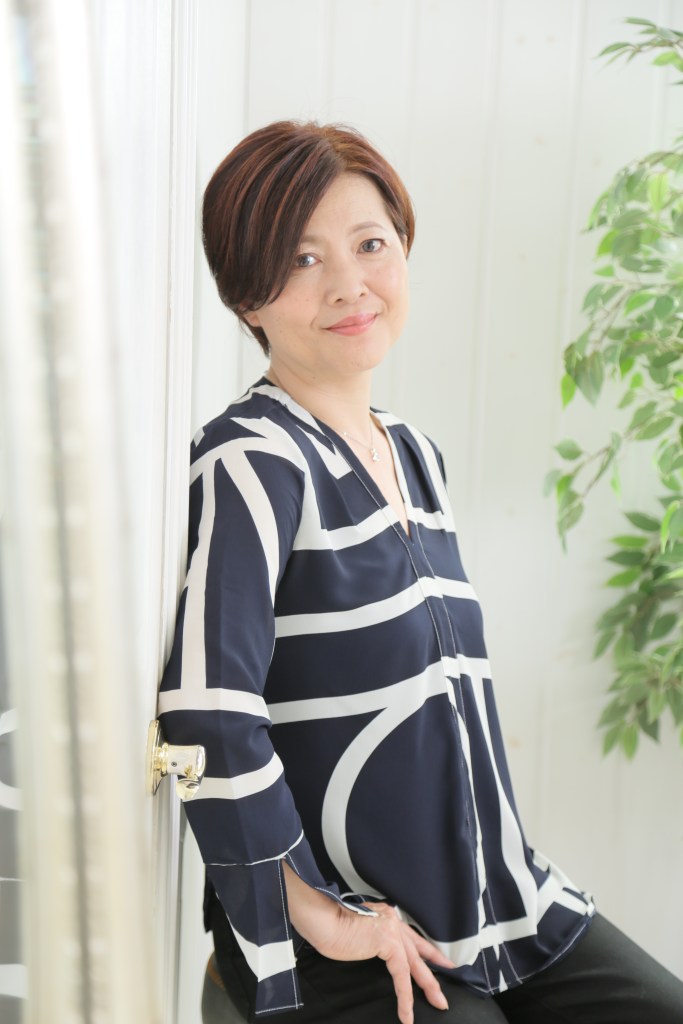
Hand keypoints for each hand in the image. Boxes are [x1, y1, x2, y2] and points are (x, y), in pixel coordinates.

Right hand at [283, 864, 454, 1023]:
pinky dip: (405, 996)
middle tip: (443, 992)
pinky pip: (402, 975)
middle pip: (418, 951)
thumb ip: (373, 940)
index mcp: (386, 916)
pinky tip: (406, 1012)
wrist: (323, 921)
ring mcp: (392, 930)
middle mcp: (392, 920)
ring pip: (415, 965)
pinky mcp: (389, 943)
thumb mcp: (359, 931)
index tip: (441, 962)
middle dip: (433, 973)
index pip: (412, 937)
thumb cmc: (332, 927)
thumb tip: (375, 952)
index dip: (428, 952)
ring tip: (436, 1004)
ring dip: (427, 987)